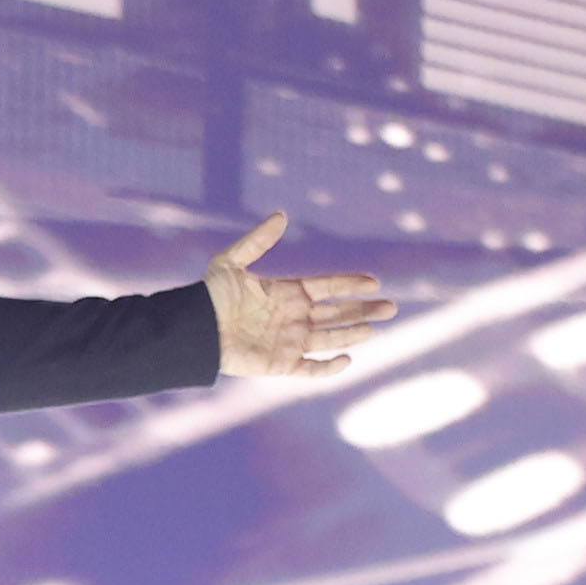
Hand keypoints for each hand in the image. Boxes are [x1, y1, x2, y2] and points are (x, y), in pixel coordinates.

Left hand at [203, 212, 396, 378]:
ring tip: (374, 327)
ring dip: (353, 334)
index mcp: (288, 293)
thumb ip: (258, 240)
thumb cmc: (210, 295)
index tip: (374, 282)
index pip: (328, 288)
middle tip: (391, 307)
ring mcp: (289, 342)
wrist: (194, 329)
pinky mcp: (280, 364)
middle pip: (338, 314)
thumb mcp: (232, 261)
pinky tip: (346, 359)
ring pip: (331, 339)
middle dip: (364, 310)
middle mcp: (294, 318)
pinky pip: (311, 369)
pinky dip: (328, 368)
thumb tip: (281, 215)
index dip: (351, 284)